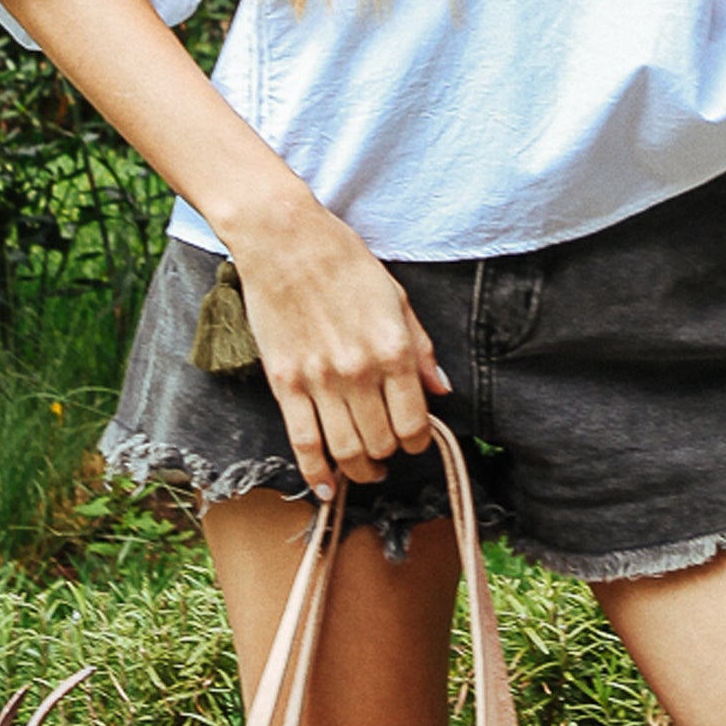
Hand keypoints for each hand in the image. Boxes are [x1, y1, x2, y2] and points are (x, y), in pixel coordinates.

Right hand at [228, 193, 450, 500]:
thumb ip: (420, 347)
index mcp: (392, 348)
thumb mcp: (396, 296)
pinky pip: (302, 442)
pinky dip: (316, 473)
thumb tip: (441, 388)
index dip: (419, 440)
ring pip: (345, 451)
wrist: (284, 239)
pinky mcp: (285, 383)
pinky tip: (326, 487)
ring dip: (359, 471)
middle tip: (389, 452)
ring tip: (364, 469)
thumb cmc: (343, 260)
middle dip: (390, 455)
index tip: (415, 439)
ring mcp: (319, 380)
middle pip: (381, 442)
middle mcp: (359, 371)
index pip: (415, 422)